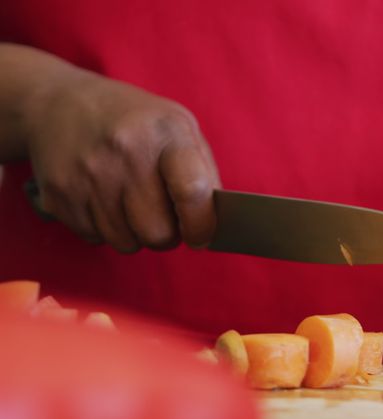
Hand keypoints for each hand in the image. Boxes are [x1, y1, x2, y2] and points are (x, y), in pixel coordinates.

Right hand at [22, 69, 218, 250]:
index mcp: (165, 132)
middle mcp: (125, 153)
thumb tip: (214, 224)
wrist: (59, 103)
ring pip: (127, 242)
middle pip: (157, 232)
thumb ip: (203, 174)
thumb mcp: (178, 127)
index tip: (202, 235)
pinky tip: (103, 198)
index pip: (191, 190)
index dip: (201, 224)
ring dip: (135, 233)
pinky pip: (96, 237)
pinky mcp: (60, 194)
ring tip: (131, 201)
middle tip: (164, 215)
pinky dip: (106, 228)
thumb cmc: (134, 122)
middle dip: (167, 233)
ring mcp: (88, 175)